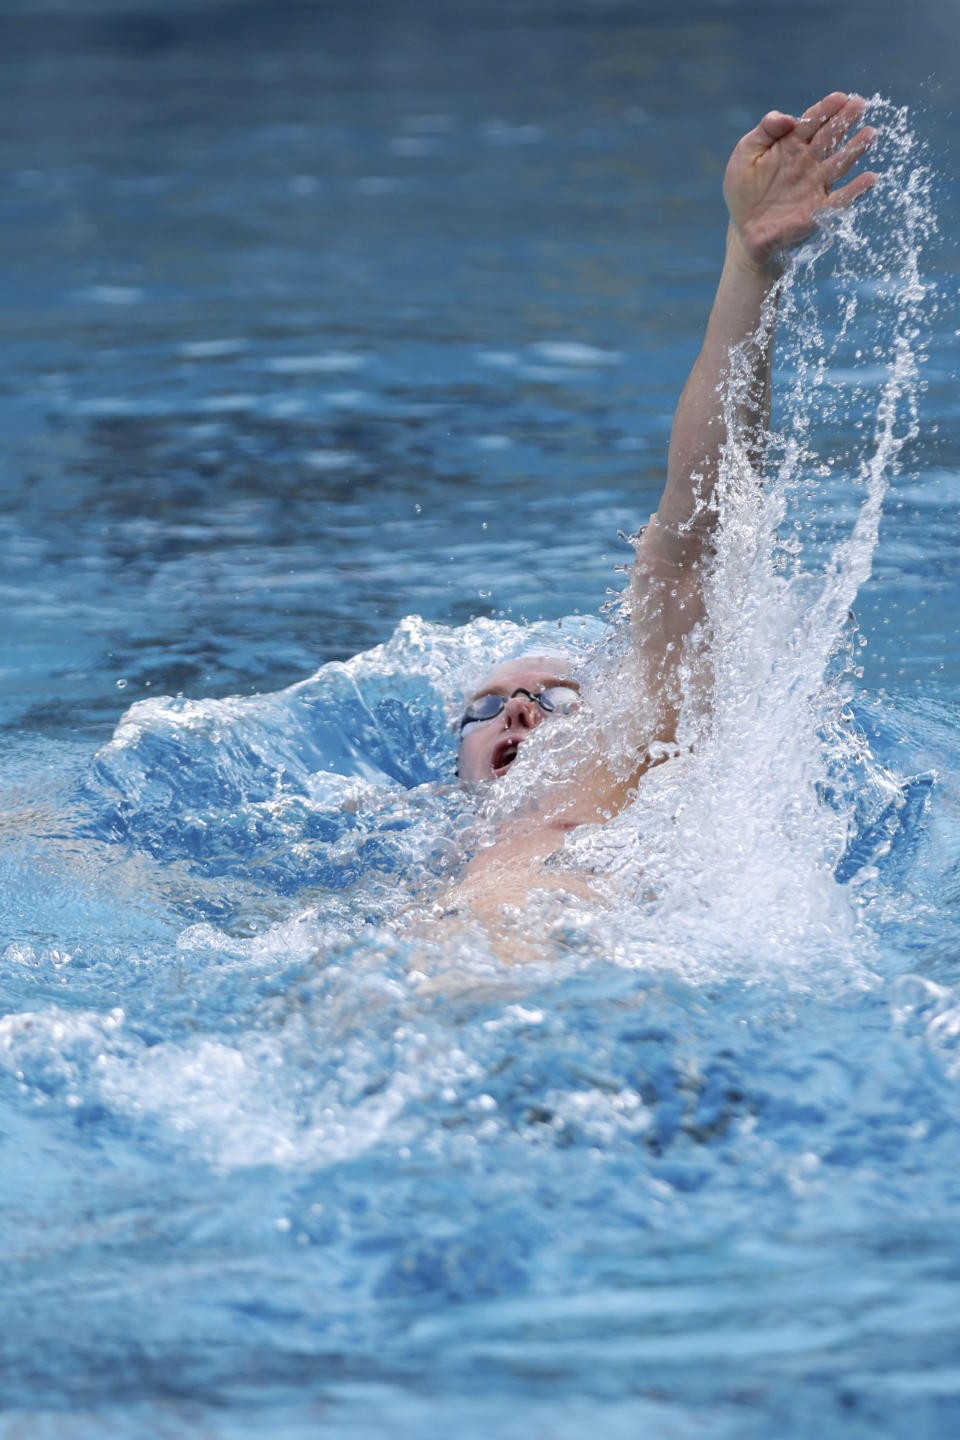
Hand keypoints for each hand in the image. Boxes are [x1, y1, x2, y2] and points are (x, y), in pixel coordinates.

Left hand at [723, 92, 876, 268]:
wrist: (745, 230)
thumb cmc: (744, 191)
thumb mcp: (745, 155)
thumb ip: (764, 131)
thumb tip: (788, 117)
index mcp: (791, 144)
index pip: (812, 122)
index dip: (825, 109)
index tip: (840, 98)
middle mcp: (808, 161)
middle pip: (830, 137)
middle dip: (844, 120)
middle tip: (860, 104)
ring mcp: (816, 184)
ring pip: (839, 163)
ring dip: (855, 149)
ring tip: (870, 134)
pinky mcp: (819, 209)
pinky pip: (841, 199)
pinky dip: (856, 190)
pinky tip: (871, 178)